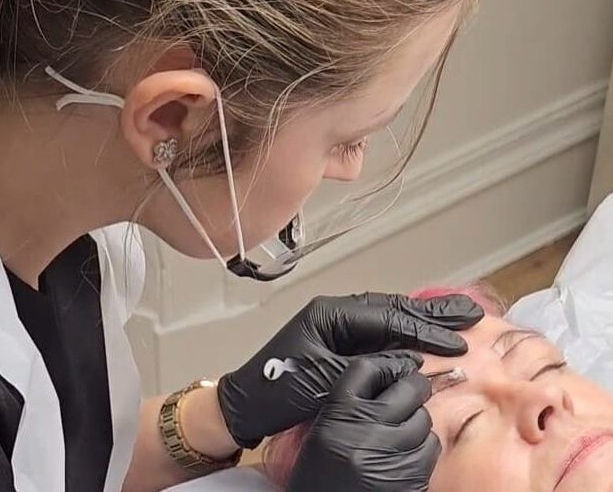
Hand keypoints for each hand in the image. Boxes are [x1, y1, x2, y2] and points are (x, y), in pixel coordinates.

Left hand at [217, 292, 482, 447]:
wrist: (245, 406)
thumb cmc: (276, 389)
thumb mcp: (324, 378)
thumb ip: (368, 367)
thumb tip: (410, 363)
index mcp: (330, 314)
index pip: (387, 317)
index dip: (424, 329)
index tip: (456, 341)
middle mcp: (335, 314)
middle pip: (392, 309)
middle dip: (432, 314)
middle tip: (470, 314)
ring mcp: (337, 328)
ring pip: (389, 320)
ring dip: (422, 322)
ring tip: (459, 319)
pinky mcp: (338, 345)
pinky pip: (380, 336)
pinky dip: (406, 337)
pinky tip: (426, 338)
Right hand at [285, 357, 438, 491]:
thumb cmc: (322, 475)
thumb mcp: (322, 432)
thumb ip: (347, 404)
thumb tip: (386, 377)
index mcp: (337, 415)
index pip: (368, 369)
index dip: (388, 365)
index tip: (397, 366)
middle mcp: (365, 432)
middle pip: (407, 389)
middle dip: (413, 387)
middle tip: (412, 390)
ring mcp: (392, 454)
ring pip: (423, 418)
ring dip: (417, 421)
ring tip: (400, 432)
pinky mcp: (412, 476)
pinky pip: (430, 447)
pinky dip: (422, 447)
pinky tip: (405, 453)